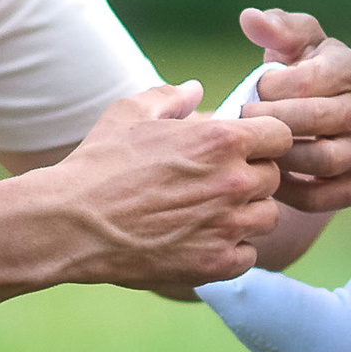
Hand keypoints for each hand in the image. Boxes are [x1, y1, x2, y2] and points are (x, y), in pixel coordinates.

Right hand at [47, 83, 291, 287]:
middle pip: (274, 177)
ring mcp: (228, 226)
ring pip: (267, 216)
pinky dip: (232, 249)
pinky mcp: (216, 263)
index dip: (264, 139)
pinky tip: (203, 239)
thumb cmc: (98, 164)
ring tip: (210, 211)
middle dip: (251, 175)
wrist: (69, 223)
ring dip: (246, 213)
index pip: (281, 134)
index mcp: (222, 140)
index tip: (244, 147)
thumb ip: (171, 96)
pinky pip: (249, 254)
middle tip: (216, 181)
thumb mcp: (130, 113)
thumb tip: (196, 88)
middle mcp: (234, 182)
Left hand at [234, 8, 350, 212]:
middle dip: (269, 120)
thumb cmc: (301, 72)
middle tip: (241, 119)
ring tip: (256, 146)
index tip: (253, 89)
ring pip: (321, 160)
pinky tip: (270, 174)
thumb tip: (250, 18)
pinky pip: (322, 197)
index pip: (306, 81)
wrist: (324, 117)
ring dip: (280, 155)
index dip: (269, 86)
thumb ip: (275, 26)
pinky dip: (290, 191)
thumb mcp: (292, 43)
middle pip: (314, 121)